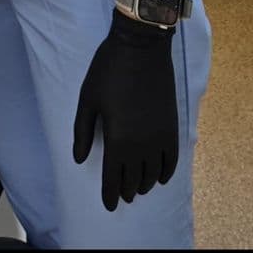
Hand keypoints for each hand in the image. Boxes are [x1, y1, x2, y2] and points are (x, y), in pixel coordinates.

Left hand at [72, 7, 178, 211]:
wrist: (141, 46)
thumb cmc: (109, 70)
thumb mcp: (88, 99)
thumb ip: (83, 132)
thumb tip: (79, 158)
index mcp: (117, 139)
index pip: (113, 178)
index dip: (110, 194)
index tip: (109, 205)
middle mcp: (141, 144)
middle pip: (134, 178)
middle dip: (126, 190)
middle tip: (121, 196)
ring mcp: (159, 136)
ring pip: (153, 173)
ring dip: (145, 184)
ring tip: (138, 188)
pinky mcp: (172, 126)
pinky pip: (171, 159)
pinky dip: (166, 172)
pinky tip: (160, 178)